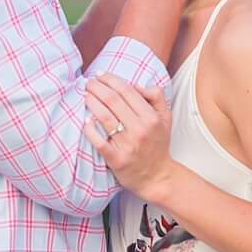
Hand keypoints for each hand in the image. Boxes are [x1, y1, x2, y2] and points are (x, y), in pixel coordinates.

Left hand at [86, 73, 174, 200]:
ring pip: (104, 116)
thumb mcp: (165, 118)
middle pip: (112, 100)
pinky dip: (89, 129)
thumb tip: (136, 84)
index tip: (100, 74)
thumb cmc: (157, 144)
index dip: (110, 79)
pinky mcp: (117, 159)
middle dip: (96, 86)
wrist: (158, 177)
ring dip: (91, 101)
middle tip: (88, 82)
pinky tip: (85, 121)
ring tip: (85, 95)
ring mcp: (128, 145)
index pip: (126, 91)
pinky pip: (99, 141)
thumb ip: (156, 96)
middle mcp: (140, 130)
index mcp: (151, 118)